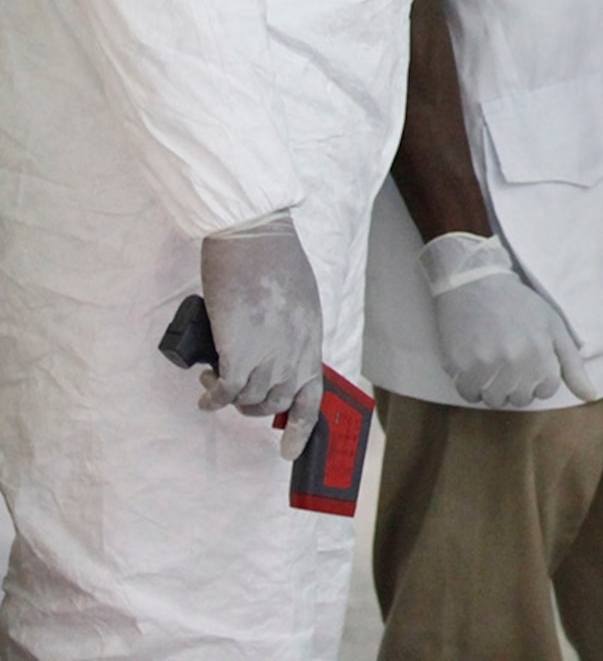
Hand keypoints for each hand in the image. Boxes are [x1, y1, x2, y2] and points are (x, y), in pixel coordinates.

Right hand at [198, 210, 323, 459]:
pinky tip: (203, 394)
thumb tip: (275, 350)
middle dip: (251, 406)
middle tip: (231, 392)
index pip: (313, 396)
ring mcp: (268, 354)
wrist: (255, 238)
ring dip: (228, 398)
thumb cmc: (273, 260)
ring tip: (212, 381)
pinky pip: (225, 391)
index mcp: (311, 339)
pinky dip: (212, 397)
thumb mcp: (299, 300)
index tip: (289, 451)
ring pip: (248, 400)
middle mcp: (295, 352)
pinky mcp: (239, 352)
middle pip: (274, 402)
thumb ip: (291, 330)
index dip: (301, 428)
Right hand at [422, 232, 594, 408]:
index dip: (539, 376)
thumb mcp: (554, 327)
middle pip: (520, 398)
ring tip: (492, 359)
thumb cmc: (519, 305)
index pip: (546, 391)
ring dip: (494, 386)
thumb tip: (590, 396)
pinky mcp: (459, 367)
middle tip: (509, 356)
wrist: (475, 284)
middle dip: (517, 383)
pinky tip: (475, 362)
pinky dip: (472, 384)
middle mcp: (514, 362)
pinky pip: (470, 396)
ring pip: (494, 400)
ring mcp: (484, 366)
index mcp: (541, 353)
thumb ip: (573, 366)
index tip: (531, 358)